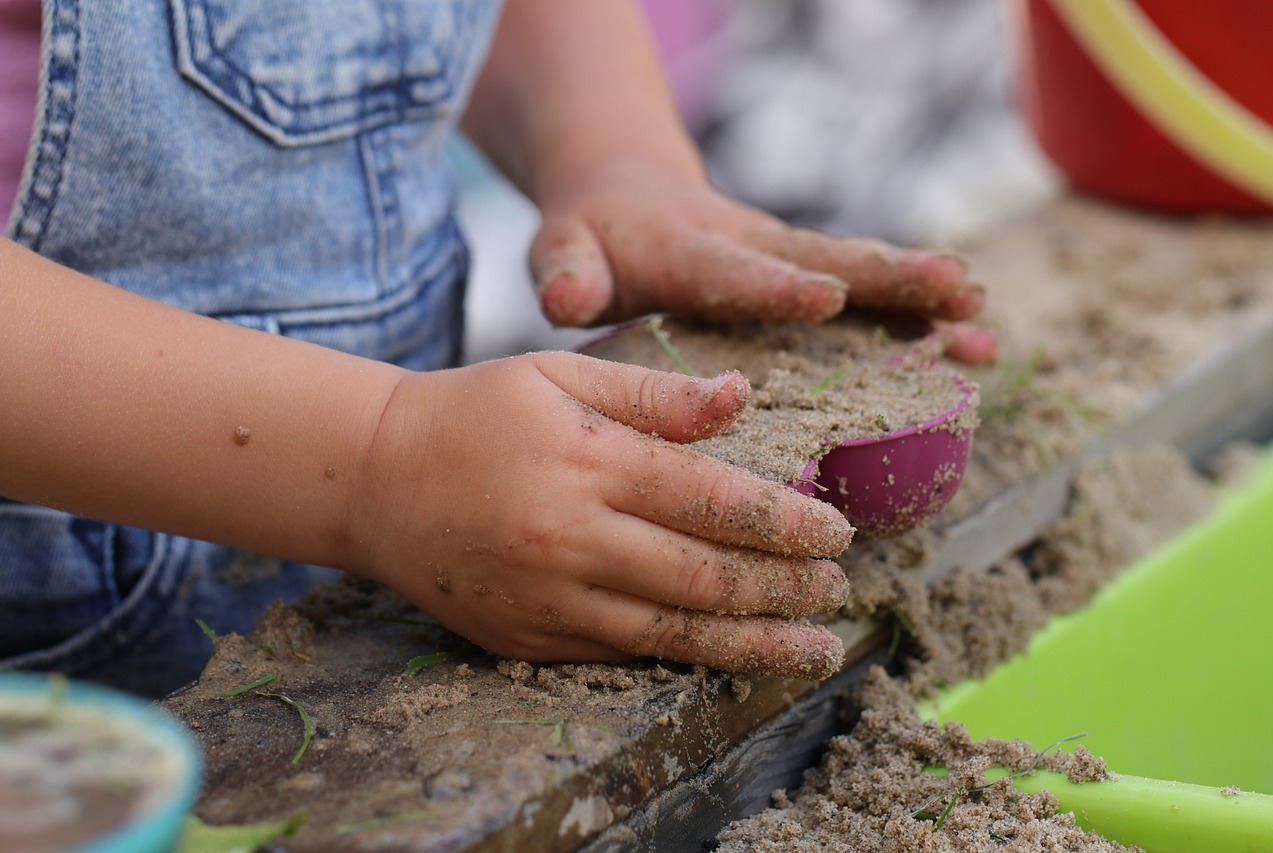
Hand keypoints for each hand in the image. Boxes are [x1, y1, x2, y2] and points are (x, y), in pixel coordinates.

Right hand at [347, 352, 853, 678]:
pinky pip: (621, 655)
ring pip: (673, 634)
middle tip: (835, 587)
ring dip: (754, 643)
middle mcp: (572, 537)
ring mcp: (548, 597)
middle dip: (785, 588)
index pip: (715, 501)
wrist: (375, 479)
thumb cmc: (476, 412)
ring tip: (813, 646)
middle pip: (706, 577)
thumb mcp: (560, 374)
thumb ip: (654, 393)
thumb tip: (742, 397)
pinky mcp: (526, 637)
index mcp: (589, 461)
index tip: (837, 532)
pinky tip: (729, 655)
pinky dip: (685, 658)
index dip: (787, 523)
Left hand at [529, 158, 996, 363]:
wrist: (627, 191)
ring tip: (983, 322)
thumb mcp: (564, 249)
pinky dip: (920, 316)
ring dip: (921, 298)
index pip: (735, 270)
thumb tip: (566, 297)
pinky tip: (975, 342)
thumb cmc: (593, 237)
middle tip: (955, 289)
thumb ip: (566, 272)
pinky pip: (868, 296)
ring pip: (861, 276)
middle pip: (827, 260)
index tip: (826, 296)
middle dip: (889, 278)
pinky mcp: (806, 273)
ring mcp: (787, 260)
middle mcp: (752, 248)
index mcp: (690, 252)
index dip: (777, 285)